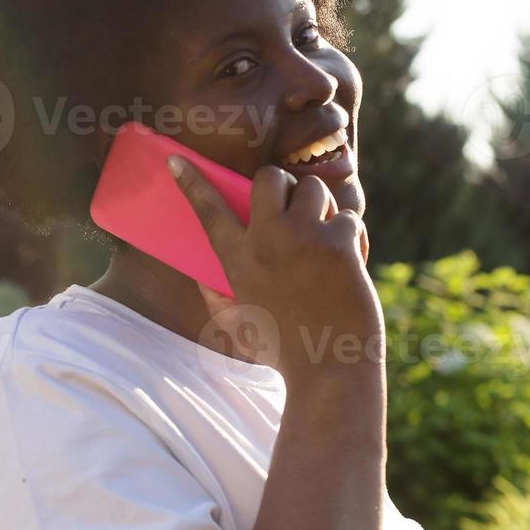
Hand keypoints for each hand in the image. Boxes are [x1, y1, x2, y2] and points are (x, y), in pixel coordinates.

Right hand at [168, 155, 380, 386]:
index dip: (191, 182)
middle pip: (268, 178)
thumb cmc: (285, 352)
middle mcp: (266, 243)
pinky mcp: (339, 244)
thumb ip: (216, 300)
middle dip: (282, 185)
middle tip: (293, 209)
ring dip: (321, 207)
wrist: (331, 371)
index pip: (208, 211)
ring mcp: (303, 239)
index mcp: (237, 262)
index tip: (176, 159)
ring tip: (324, 238)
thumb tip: (200, 278)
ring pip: (313, 188)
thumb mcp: (239, 327)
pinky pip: (348, 216)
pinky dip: (353, 235)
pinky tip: (351, 262)